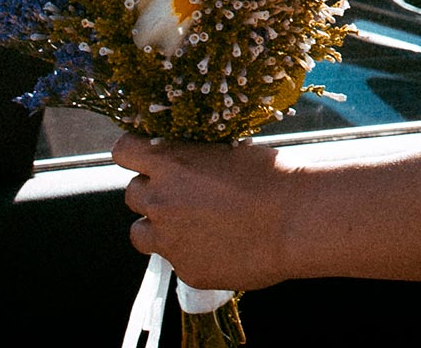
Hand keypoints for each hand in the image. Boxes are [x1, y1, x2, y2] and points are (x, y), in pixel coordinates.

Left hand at [115, 134, 298, 292]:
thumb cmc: (274, 177)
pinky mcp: (186, 270)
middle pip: (131, 193)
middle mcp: (161, 201)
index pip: (123, 150)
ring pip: (139, 233)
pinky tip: (220, 245)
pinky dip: (190, 252)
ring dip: (157, 226)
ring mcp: (169, 240)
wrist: (296, 220)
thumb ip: (200, 158)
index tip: (147, 154)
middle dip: (153, 191)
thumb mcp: (232, 151)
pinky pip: (175, 260)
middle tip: (182, 192)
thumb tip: (196, 160)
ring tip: (189, 224)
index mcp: (170, 163)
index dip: (134, 152)